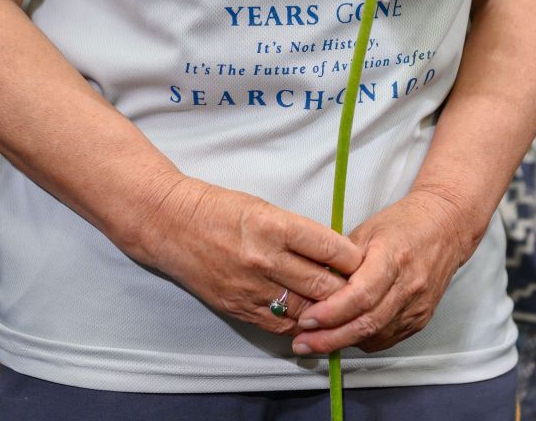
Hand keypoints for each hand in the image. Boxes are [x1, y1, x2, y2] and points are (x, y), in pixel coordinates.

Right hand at [139, 178, 364, 337]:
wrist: (169, 223)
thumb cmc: (219, 209)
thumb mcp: (265, 209)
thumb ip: (300, 234)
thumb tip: (336, 255)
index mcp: (276, 226)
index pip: (333, 250)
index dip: (356, 260)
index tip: (367, 263)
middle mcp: (265, 259)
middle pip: (325, 286)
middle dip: (348, 290)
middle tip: (362, 290)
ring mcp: (250, 287)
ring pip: (307, 310)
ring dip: (327, 311)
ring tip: (340, 307)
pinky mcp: (237, 307)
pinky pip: (280, 326)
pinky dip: (300, 323)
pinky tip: (310, 318)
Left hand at [290, 189, 473, 354]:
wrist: (446, 227)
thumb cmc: (403, 224)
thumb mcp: (365, 230)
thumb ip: (340, 260)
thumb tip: (309, 286)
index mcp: (393, 257)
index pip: (361, 295)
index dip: (331, 312)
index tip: (306, 318)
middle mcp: (409, 286)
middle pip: (367, 322)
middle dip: (330, 337)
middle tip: (301, 342)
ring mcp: (418, 306)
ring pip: (376, 336)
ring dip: (342, 342)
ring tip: (314, 341)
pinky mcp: (421, 318)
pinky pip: (387, 338)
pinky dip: (362, 340)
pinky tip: (343, 336)